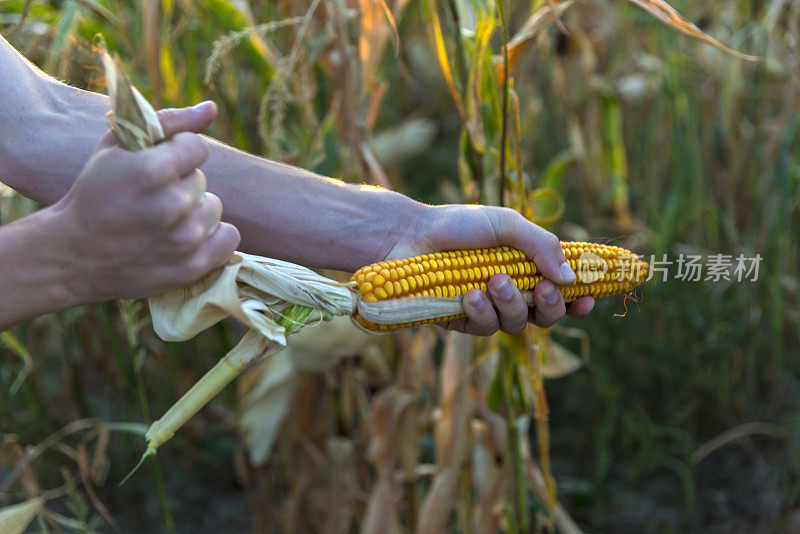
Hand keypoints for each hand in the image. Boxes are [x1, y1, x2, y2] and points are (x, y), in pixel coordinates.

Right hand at [52, 102, 239, 301]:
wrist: (73, 255)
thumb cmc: (96, 192)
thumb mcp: (118, 146)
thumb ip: (169, 122)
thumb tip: (212, 107)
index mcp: (152, 170)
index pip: (198, 148)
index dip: (177, 154)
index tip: (156, 168)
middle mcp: (173, 205)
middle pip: (201, 181)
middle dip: (180, 185)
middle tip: (149, 199)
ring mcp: (184, 239)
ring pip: (214, 208)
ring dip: (194, 211)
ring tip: (163, 221)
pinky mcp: (192, 266)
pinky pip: (229, 238)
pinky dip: (213, 237)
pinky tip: (186, 237)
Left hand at [385, 205, 593, 334]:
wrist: (410, 234)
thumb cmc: (457, 225)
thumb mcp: (506, 224)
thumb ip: (540, 245)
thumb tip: (571, 277)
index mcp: (524, 268)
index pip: (560, 291)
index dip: (577, 300)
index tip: (589, 299)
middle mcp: (508, 292)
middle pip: (545, 316)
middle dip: (551, 306)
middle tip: (542, 288)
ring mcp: (484, 310)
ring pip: (516, 325)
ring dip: (511, 304)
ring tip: (494, 281)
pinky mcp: (460, 323)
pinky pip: (484, 330)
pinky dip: (482, 313)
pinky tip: (468, 294)